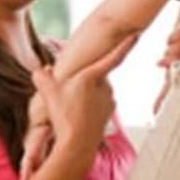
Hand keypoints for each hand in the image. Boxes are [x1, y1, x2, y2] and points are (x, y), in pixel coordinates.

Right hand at [18, 35, 136, 179]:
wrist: (77, 146)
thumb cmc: (64, 116)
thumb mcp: (48, 93)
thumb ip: (42, 77)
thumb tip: (41, 71)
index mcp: (93, 76)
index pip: (113, 56)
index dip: (125, 44)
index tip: (137, 34)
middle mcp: (106, 86)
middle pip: (93, 76)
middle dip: (82, 81)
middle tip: (66, 93)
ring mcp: (109, 100)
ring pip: (95, 90)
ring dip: (85, 95)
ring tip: (70, 108)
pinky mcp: (109, 113)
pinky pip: (97, 103)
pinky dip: (88, 106)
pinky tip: (77, 115)